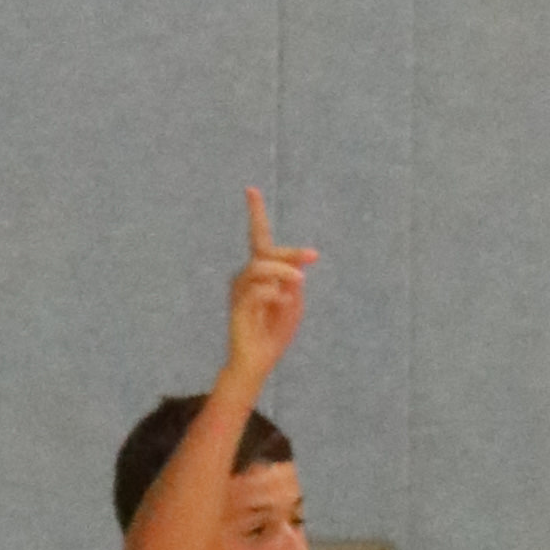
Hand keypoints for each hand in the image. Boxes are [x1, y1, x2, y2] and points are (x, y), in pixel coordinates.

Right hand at [227, 183, 317, 386]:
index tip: (251, 189)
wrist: (260, 360)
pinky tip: (281, 303)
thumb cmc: (276, 330)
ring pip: (261, 267)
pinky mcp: (238, 307)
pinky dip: (274, 293)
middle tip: (312, 256)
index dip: (255, 213)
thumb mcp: (294, 301)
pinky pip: (258, 290)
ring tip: (299, 283)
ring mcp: (240, 290)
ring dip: (283, 272)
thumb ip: (294, 278)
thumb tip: (298, 261)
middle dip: (290, 253)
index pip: (258, 237)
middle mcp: (247, 276)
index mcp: (261, 271)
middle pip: (266, 250)